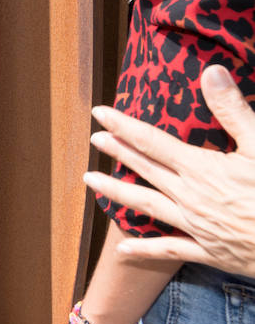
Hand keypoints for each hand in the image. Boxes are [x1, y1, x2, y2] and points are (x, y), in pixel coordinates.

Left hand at [85, 63, 254, 278]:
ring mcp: (196, 226)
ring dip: (116, 192)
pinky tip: (122, 250)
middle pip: (145, 170)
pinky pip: (169, 250)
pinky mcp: (209, 251)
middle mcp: (190, 197)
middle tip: (93, 139)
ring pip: (146, 206)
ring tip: (90, 181)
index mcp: (201, 169)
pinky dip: (144, 249)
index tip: (99, 112)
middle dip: (117, 152)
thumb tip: (211, 72)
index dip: (123, 126)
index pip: (152, 141)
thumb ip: (233, 110)